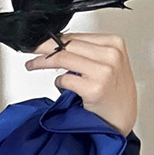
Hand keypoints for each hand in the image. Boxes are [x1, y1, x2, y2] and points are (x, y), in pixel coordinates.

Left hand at [23, 33, 137, 136]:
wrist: (122, 118)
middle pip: (68, 44)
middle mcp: (110, 54)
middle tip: (31, 50)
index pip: (77, 36)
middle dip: (45, 47)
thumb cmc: (113, 93)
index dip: (55, 38)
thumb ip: (88, 53)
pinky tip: (59, 85)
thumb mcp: (107, 64)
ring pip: (64, 58)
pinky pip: (65, 80)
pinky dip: (58, 82)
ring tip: (31, 64)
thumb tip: (59, 46)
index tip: (40, 42)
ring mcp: (103, 72)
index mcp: (114, 43)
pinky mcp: (94, 88)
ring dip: (42, 62)